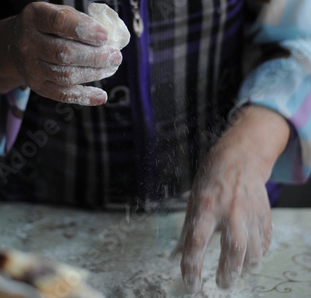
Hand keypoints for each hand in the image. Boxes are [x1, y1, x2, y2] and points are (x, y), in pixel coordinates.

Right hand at [0, 2, 123, 104]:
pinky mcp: (38, 86)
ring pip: (66, 75)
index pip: (59, 22)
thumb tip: (113, 36)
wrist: (16, 44)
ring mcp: (31, 67)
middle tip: (116, 56)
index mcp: (35, 17)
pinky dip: (85, 97)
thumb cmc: (49, 26)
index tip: (105, 36)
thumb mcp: (59, 12)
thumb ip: (82, 20)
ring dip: (94, 73)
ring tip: (112, 67)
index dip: (85, 29)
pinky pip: (63, 95)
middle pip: (64, 53)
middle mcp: (28, 42)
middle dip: (95, 56)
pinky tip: (102, 95)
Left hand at [173, 106, 289, 290]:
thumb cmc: (213, 177)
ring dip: (245, 267)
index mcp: (206, 205)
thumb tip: (175, 256)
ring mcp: (250, 212)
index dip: (192, 266)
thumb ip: (187, 229)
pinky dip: (258, 253)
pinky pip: (264, 242)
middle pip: (233, 249)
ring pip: (253, 250)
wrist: (241, 157)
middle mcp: (230, 209)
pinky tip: (250, 256)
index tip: (191, 283)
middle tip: (221, 284)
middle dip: (228, 272)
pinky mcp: (264, 214)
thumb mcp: (194, 198)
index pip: (197, 241)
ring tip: (236, 272)